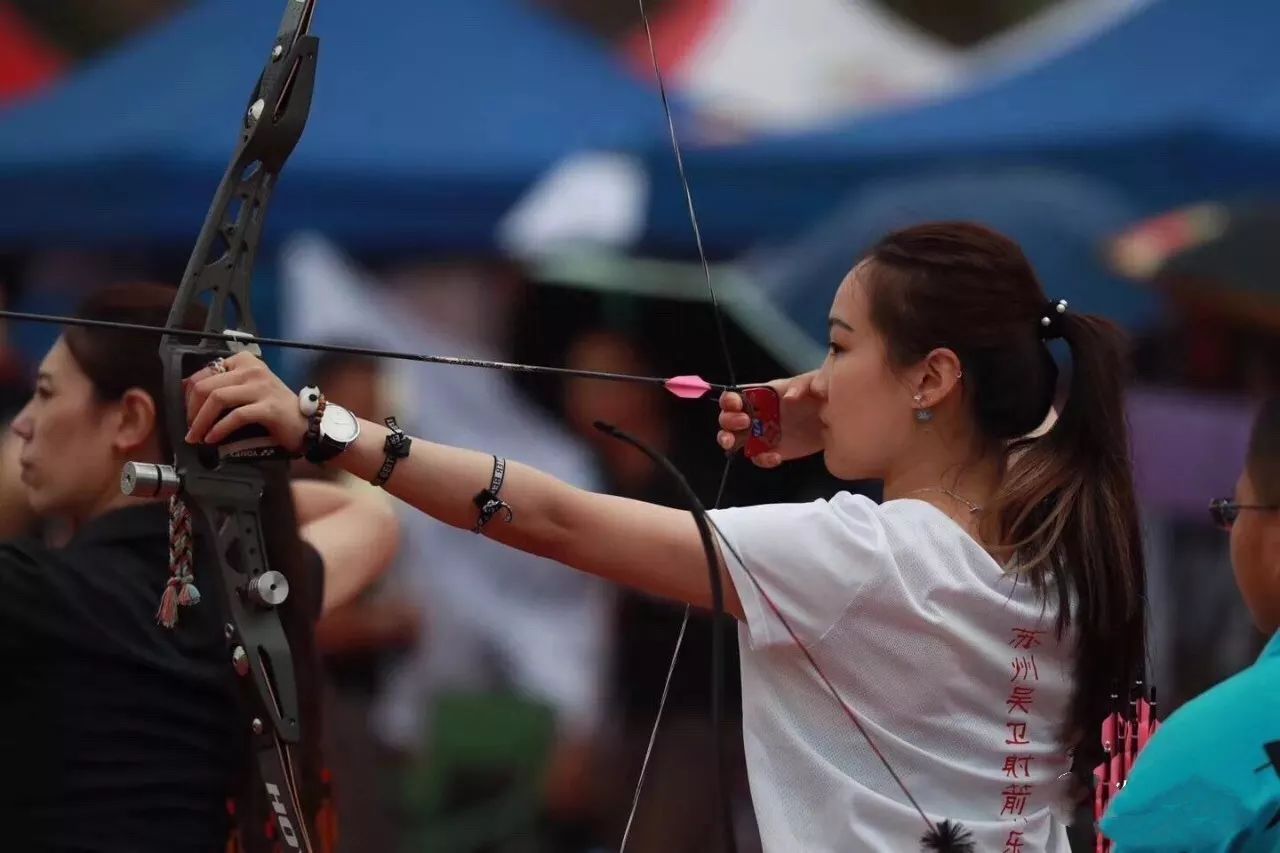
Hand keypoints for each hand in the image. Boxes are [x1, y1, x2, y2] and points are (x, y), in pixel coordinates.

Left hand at [184, 352, 308, 452]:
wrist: (306, 422)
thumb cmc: (274, 408)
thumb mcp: (247, 389)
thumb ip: (223, 386)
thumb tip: (188, 391)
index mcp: (244, 361)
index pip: (204, 373)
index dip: (189, 396)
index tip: (188, 414)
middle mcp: (252, 369)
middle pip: (207, 386)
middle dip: (191, 410)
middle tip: (190, 429)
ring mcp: (262, 387)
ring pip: (218, 398)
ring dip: (201, 421)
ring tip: (196, 437)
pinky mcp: (269, 407)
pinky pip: (236, 416)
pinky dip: (219, 429)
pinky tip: (213, 439)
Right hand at [716, 371, 823, 467]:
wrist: (837, 420)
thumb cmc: (820, 395)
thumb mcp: (812, 382)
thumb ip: (800, 385)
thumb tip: (788, 397)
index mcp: (761, 395)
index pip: (736, 396)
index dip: (729, 400)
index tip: (736, 405)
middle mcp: (756, 414)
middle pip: (728, 418)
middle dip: (728, 420)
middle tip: (744, 422)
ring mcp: (761, 434)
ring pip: (734, 438)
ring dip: (728, 440)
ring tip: (733, 444)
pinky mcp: (772, 450)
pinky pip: (757, 457)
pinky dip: (761, 459)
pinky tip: (775, 456)